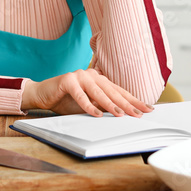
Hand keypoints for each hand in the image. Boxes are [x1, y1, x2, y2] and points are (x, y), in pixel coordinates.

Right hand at [21, 69, 152, 116]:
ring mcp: (80, 76)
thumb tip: (122, 115)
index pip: (119, 91)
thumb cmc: (66, 100)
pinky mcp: (67, 81)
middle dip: (127, 104)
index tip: (147, 109)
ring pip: (98, 92)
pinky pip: (80, 95)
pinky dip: (88, 105)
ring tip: (121, 114)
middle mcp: (92, 75)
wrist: (43, 94)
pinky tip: (97, 114)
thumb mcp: (88, 106)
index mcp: (99, 80)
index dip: (133, 100)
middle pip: (112, 91)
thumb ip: (103, 107)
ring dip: (110, 105)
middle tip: (139, 113)